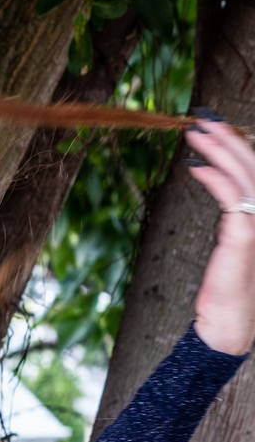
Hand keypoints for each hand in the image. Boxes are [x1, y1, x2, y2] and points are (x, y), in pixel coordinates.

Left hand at [185, 113, 254, 354]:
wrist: (231, 322)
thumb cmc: (231, 284)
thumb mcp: (234, 236)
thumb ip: (231, 205)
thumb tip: (209, 170)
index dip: (239, 145)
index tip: (216, 127)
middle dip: (229, 139)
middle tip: (202, 120)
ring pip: (245, 176)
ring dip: (220, 151)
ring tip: (195, 134)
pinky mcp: (247, 236)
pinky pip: (232, 198)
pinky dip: (215, 179)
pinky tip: (195, 167)